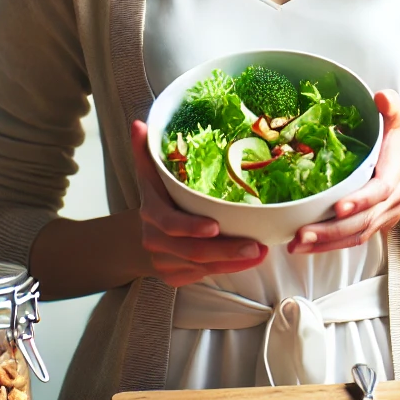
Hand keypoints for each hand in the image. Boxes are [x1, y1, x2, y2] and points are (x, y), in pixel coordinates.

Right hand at [130, 120, 267, 285]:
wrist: (137, 238)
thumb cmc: (156, 198)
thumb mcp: (150, 174)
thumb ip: (147, 151)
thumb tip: (138, 122)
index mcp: (152, 212)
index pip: (171, 224)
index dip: (191, 227)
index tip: (216, 226)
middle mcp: (157, 240)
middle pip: (192, 251)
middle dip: (226, 250)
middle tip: (256, 246)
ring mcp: (166, 262)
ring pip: (202, 266)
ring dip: (233, 262)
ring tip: (261, 252)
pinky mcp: (177, 276)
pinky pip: (205, 275)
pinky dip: (229, 269)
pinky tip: (250, 261)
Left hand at [287, 90, 399, 254]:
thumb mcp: (399, 124)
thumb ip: (390, 108)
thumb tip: (379, 96)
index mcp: (395, 173)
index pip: (381, 190)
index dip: (361, 199)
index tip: (339, 206)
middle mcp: (390, 200)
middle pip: (363, 220)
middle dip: (332, 230)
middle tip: (303, 233)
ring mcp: (382, 217)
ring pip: (356, 234)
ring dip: (326, 242)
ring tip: (298, 243)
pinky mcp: (372, 226)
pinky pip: (352, 241)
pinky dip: (329, 246)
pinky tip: (307, 246)